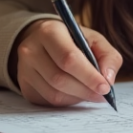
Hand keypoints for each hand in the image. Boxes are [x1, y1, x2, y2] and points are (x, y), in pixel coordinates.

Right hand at [8, 19, 122, 106]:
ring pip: (54, 93)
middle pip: (60, 79)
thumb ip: (108, 56)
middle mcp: (31, 50)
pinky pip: (48, 101)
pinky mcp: (25, 86)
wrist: (43, 41)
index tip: (105, 87)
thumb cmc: (73, 40)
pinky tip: (76, 93)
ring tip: (91, 93)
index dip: (89, 76)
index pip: (69, 58)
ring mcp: (24, 69)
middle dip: (85, 90)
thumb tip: (108, 79)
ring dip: (77, 97)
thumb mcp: (94, 40)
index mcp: (49, 32)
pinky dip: (67, 101)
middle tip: (103, 95)